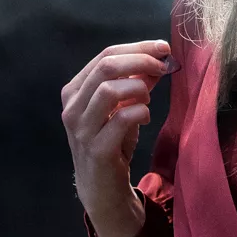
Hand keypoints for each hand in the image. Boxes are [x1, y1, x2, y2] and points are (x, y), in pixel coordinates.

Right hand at [60, 39, 173, 236]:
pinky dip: (141, 112)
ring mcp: (81, 128)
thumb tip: (158, 59)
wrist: (101, 188)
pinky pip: (122, 118)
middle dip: (141, 61)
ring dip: (139, 89)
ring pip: (110, 90)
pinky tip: (145, 119)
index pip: (105, 55)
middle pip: (106, 67)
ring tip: (148, 100)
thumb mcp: (122, 108)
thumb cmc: (111, 144)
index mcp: (75, 90)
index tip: (163, 48)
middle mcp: (72, 106)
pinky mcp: (96, 148)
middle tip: (164, 66)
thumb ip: (136, 83)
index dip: (137, 48)